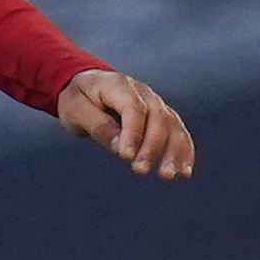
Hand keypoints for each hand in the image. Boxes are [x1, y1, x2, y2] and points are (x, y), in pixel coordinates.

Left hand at [56, 69, 194, 178]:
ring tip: (168, 175)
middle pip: (157, 118)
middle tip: (141, 170)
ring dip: (174, 151)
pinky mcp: (162, 116)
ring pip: (172, 126)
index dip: (133, 133)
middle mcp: (143, 92)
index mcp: (118, 85)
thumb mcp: (75, 110)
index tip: (126, 156)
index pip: (133, 109)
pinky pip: (178, 132)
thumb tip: (121, 148)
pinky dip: (183, 151)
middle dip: (151, 146)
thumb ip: (98, 125)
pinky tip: (184, 172)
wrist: (86, 87)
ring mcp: (156, 103)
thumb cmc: (77, 99)